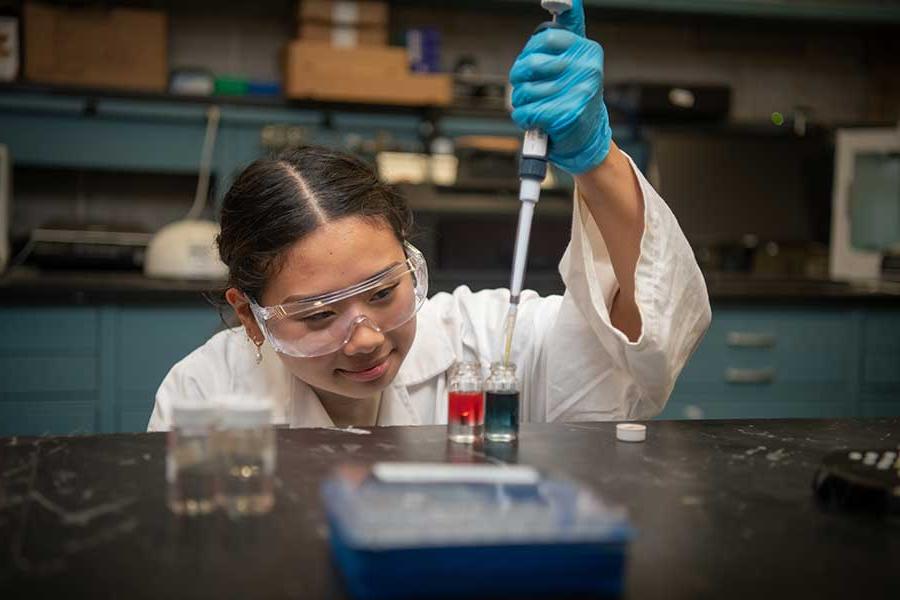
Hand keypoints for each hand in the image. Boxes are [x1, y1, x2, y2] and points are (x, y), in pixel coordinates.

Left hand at [509, 0, 610, 173]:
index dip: (529, 53)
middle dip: (520, 80)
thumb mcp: (576, 59)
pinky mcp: (564, 116)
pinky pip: (524, 112)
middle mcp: (587, 69)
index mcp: (588, 51)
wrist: (587, 137)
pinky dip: (524, 119)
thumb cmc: (574, 95)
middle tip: (529, 90)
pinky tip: (537, 121)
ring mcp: (577, 93)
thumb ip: (569, 29)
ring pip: (523, 92)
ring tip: (538, 107)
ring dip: (522, 103)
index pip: (544, 39)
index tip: (532, 65)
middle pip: (528, 65)